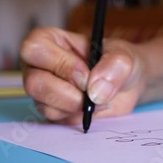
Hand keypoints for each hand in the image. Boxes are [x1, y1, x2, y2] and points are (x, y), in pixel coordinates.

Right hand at [20, 27, 145, 123]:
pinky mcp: (53, 110)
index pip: (35, 48)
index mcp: (50, 41)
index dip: (61, 64)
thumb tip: (95, 91)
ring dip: (76, 107)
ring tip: (98, 99)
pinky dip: (78, 117)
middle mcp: (40, 65)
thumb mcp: (124, 56)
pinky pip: (57, 120)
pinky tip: (93, 108)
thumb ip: (113, 66)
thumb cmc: (119, 63)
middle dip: (67, 93)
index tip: (86, 74)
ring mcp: (44, 90)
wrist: (127, 86)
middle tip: (91, 94)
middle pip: (34, 83)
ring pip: (45, 106)